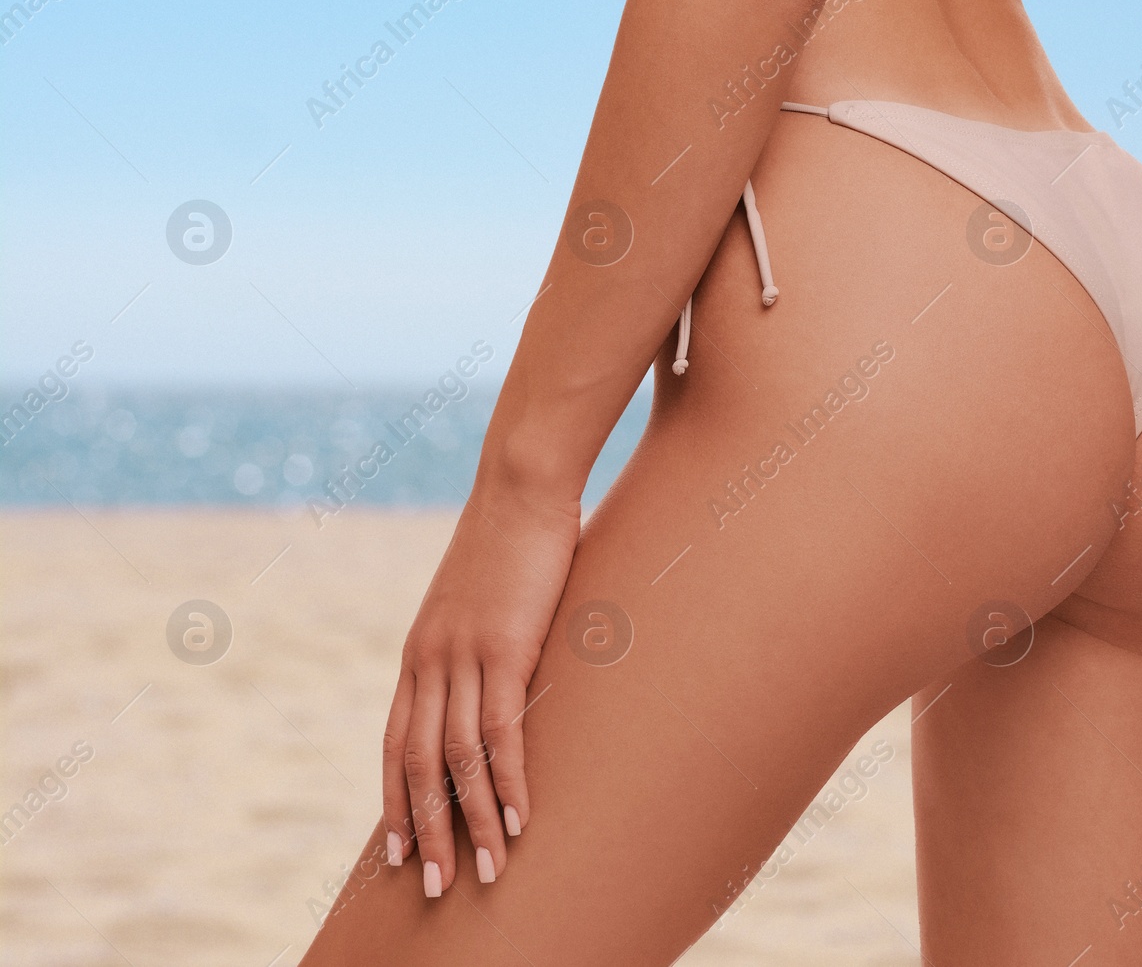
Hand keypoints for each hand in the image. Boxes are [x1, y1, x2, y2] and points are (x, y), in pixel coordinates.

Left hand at [381, 486, 579, 896]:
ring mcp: (462, 656)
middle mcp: (428, 659)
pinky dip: (506, 782)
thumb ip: (481, 634)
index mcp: (419, 650)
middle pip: (414, 763)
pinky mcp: (504, 649)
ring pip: (456, 758)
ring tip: (484, 871)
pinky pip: (499, 731)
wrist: (520, 484)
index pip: (396, 741)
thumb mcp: (482, 595)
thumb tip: (502, 659)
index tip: (394, 850)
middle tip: (429, 886)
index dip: (393, 798)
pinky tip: (518, 819)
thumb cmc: (511, 534)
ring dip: (469, 821)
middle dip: (420, 830)